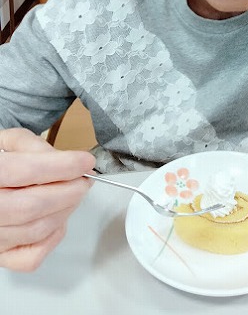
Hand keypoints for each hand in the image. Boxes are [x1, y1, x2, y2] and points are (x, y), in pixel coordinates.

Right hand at [0, 128, 95, 271]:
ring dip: (66, 210)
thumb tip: (68, 160)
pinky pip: (33, 256)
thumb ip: (34, 146)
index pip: (27, 172)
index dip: (63, 166)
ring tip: (73, 194)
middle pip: (34, 205)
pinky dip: (53, 237)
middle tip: (84, 179)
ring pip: (37, 230)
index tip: (86, 161)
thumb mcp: (7, 143)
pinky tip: (56, 217)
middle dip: (70, 191)